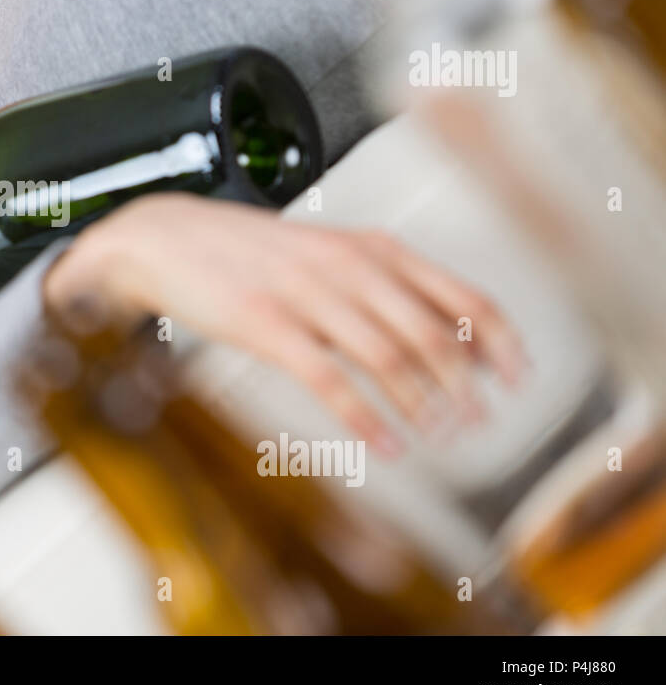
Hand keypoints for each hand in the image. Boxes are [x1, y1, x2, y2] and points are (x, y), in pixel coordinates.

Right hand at [41, 192, 528, 454]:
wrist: (165, 238)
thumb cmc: (247, 252)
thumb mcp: (325, 253)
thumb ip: (382, 284)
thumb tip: (446, 334)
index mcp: (371, 247)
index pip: (459, 293)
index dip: (498, 341)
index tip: (519, 379)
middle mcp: (348, 266)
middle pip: (431, 331)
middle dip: (465, 385)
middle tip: (481, 424)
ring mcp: (306, 294)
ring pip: (387, 356)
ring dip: (423, 405)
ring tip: (442, 438)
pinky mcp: (266, 325)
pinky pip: (329, 379)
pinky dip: (364, 418)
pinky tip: (383, 445)